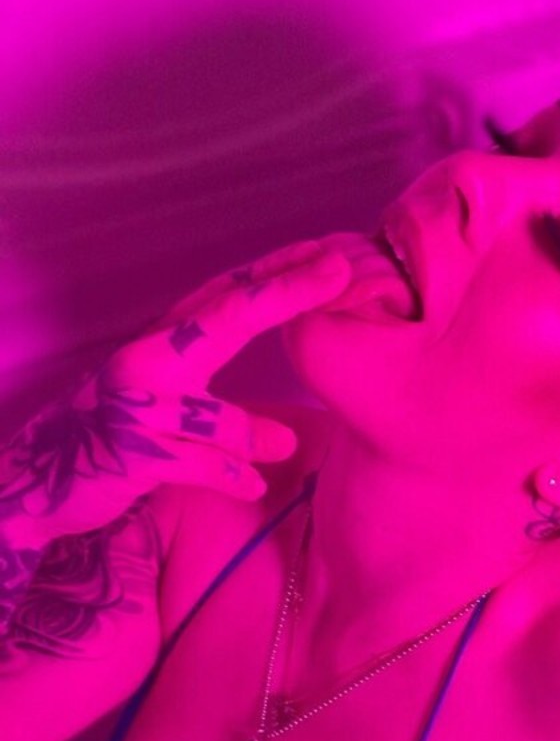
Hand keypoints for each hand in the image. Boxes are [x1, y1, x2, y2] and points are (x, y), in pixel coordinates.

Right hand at [0, 239, 352, 548]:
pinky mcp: (132, 454)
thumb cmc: (118, 441)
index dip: (276, 273)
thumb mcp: (168, 412)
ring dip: (252, 432)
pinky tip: (252, 485)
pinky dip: (231, 476)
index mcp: (161, 342)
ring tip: (284, 445)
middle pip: (225, 318)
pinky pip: (198, 464)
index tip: (327, 255)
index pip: (225, 296)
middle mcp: (147, 361)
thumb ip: (222, 411)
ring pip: (216, 411)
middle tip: (337, 272)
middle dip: (284, 294)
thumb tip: (289, 436)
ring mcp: (138, 406)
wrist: (40, 483)